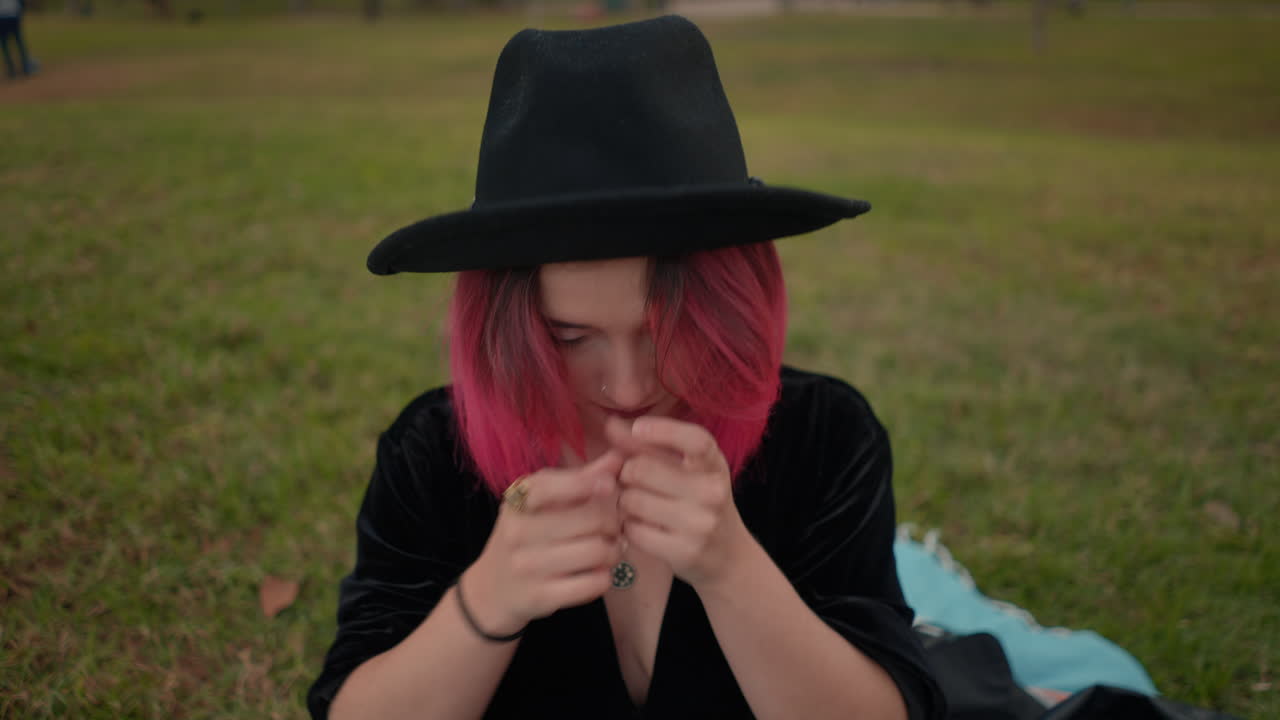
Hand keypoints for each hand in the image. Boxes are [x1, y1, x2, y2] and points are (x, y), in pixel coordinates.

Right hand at [464, 451, 623, 634]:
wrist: (492, 590)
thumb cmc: (526, 537)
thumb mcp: (542, 503)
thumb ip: (580, 478)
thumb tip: (618, 457)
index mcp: (518, 501)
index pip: (550, 485)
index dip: (586, 483)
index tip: (609, 486)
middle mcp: (518, 531)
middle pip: (589, 519)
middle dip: (613, 523)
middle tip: (614, 528)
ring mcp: (527, 566)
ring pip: (597, 551)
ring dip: (614, 551)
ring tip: (610, 550)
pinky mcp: (541, 596)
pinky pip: (593, 583)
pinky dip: (605, 577)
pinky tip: (598, 573)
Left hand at [606, 416, 750, 587]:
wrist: (728, 557)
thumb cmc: (698, 504)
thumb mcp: (686, 471)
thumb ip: (648, 446)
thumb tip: (610, 424)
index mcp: (714, 465)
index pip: (695, 440)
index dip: (663, 430)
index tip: (638, 428)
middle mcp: (712, 492)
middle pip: (642, 469)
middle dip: (626, 473)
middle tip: (630, 481)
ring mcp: (700, 523)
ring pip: (632, 500)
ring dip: (624, 502)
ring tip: (636, 506)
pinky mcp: (684, 551)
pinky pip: (633, 530)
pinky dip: (628, 527)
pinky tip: (640, 527)